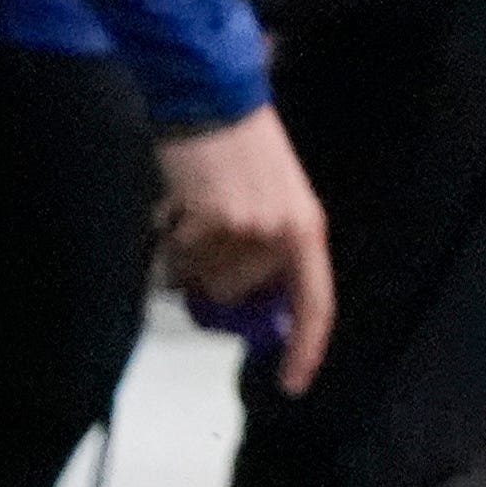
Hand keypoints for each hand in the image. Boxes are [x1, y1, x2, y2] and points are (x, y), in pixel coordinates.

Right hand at [157, 106, 333, 394]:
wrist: (215, 102)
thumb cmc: (244, 151)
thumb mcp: (276, 201)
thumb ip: (269, 251)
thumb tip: (244, 303)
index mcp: (307, 229)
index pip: (316, 301)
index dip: (306, 347)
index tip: (292, 383)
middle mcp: (282, 232)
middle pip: (236, 294)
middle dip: (214, 274)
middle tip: (209, 230)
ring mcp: (246, 227)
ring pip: (201, 278)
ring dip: (189, 255)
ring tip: (197, 211)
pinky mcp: (210, 218)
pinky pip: (177, 257)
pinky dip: (169, 238)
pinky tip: (180, 204)